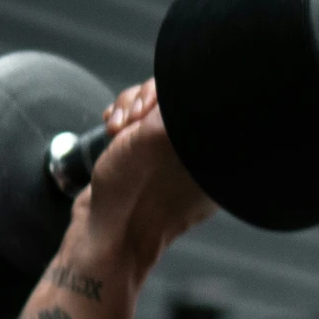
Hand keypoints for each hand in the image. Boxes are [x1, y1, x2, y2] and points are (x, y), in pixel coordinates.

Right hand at [74, 79, 217, 276]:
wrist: (108, 234)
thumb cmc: (133, 196)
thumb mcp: (154, 140)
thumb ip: (172, 110)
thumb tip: (184, 83)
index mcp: (210, 147)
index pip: (200, 96)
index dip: (170, 94)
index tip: (151, 111)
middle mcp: (193, 146)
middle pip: (172, 95)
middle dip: (144, 99)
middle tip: (131, 122)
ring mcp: (167, 148)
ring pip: (150, 103)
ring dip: (127, 107)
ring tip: (116, 130)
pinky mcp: (143, 149)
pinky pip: (134, 118)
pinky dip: (120, 117)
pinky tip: (111, 130)